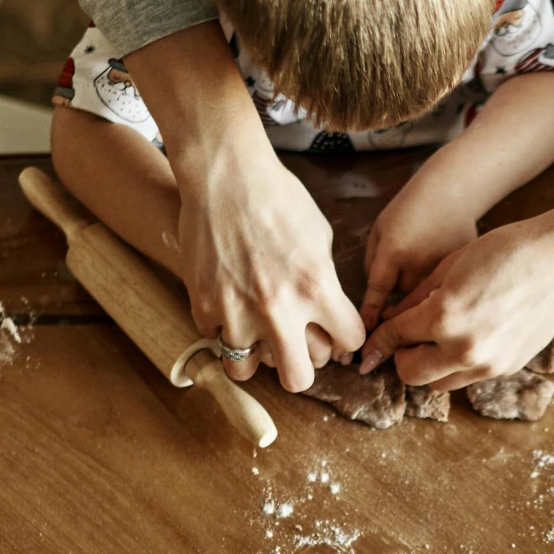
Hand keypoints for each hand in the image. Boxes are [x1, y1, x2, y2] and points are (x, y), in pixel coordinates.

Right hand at [173, 138, 365, 392]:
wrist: (223, 173)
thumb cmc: (277, 196)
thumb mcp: (319, 236)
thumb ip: (325, 282)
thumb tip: (329, 317)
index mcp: (317, 287)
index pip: (350, 342)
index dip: (346, 337)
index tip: (336, 330)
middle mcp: (278, 308)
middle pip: (298, 380)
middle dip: (302, 368)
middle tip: (295, 347)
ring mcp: (237, 311)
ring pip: (247, 370)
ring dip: (254, 353)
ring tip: (254, 330)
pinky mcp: (203, 305)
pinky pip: (216, 340)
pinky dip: (222, 328)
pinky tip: (228, 302)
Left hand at [363, 202, 553, 390]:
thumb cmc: (507, 251)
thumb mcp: (450, 267)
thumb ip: (415, 300)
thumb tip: (388, 322)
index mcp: (444, 317)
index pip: (395, 338)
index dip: (377, 341)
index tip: (369, 346)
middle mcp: (463, 349)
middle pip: (410, 374)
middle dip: (401, 357)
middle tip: (406, 338)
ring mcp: (487, 364)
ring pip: (438, 383)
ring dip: (429, 365)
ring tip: (436, 339)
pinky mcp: (505, 369)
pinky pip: (467, 377)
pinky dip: (456, 363)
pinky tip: (466, 337)